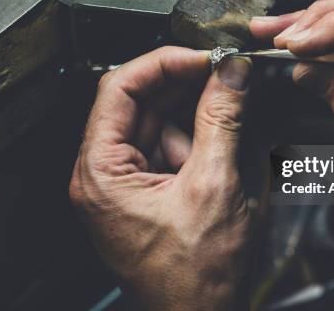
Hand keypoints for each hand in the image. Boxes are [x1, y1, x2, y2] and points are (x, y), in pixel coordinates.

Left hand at [70, 47, 252, 309]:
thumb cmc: (194, 277)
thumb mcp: (215, 186)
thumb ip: (222, 120)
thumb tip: (231, 74)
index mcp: (102, 172)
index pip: (119, 89)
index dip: (163, 63)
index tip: (202, 56)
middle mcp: (104, 174)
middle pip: (138, 103)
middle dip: (183, 85)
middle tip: (224, 74)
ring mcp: (125, 182)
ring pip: (157, 122)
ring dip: (194, 113)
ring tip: (228, 113)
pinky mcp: (147, 190)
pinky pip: (168, 147)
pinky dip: (195, 138)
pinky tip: (218, 144)